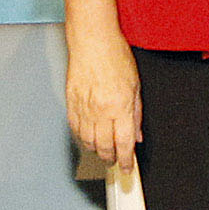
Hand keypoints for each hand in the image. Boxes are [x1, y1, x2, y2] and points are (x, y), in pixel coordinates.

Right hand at [63, 26, 141, 171]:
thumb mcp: (136, 85)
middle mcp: (101, 111)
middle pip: (104, 147)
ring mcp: (84, 108)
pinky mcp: (71, 103)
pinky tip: (87, 138)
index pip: (124, 144)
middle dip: (111, 158)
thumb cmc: (115, 56)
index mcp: (120, 107)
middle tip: (115, 161)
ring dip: (96, 150)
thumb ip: (136, 113)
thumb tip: (137, 134)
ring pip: (87, 141)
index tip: (126, 168)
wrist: (92, 41)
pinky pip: (75, 129)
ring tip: (102, 151)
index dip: (126, 161)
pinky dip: (81, 138)